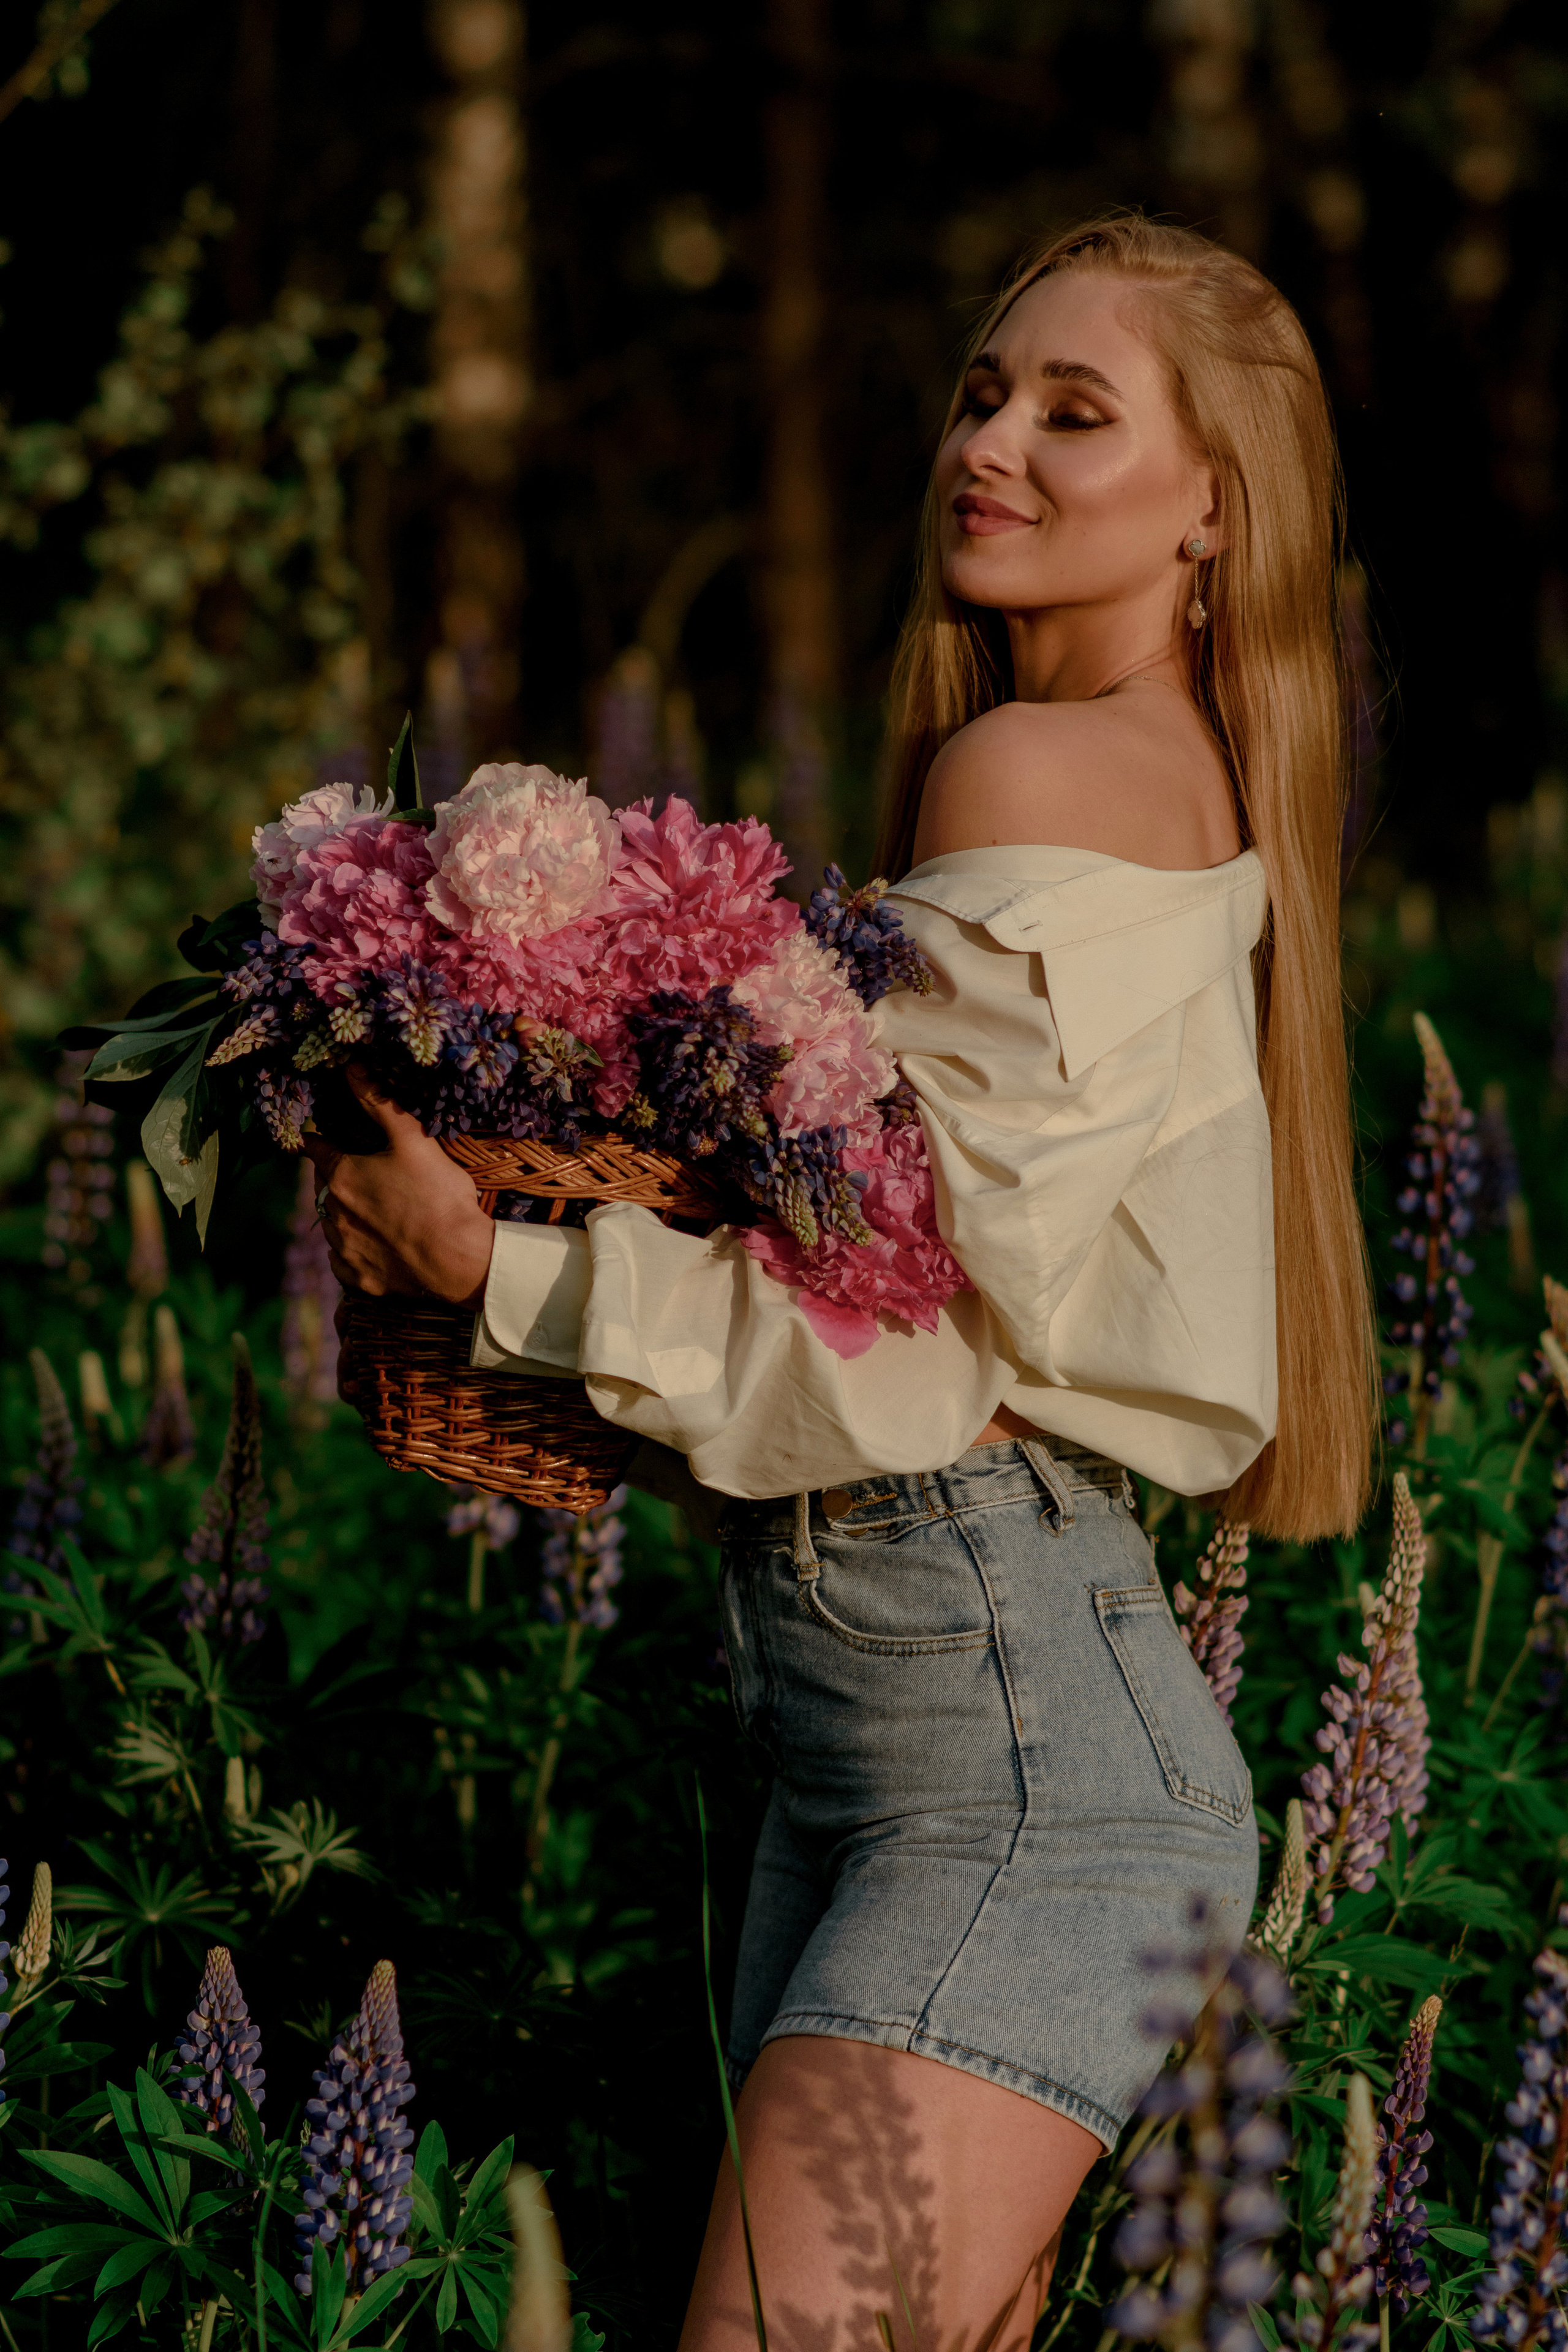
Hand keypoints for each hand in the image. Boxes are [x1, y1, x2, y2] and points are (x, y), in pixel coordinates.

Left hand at [301, 1066, 495, 1310]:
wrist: (458, 1260)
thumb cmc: (438, 1195)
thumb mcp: (412, 1139)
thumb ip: (379, 1102)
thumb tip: (351, 1067)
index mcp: (341, 1176)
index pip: (317, 1149)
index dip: (318, 1140)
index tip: (316, 1135)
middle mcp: (333, 1213)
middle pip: (323, 1188)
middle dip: (333, 1178)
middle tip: (355, 1173)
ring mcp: (344, 1249)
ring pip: (331, 1225)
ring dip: (342, 1215)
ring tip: (368, 1211)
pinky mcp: (359, 1279)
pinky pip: (343, 1262)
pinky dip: (351, 1252)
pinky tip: (371, 1246)